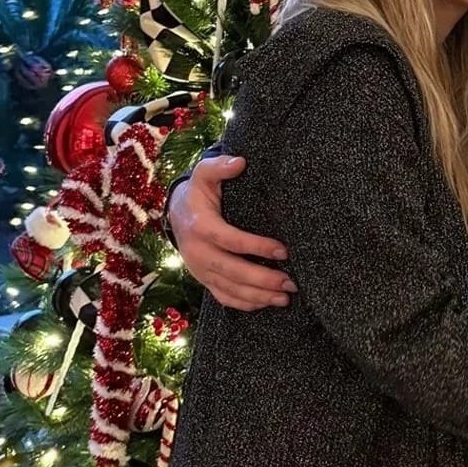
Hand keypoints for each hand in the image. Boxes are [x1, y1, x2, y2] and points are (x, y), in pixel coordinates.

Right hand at [170, 155, 296, 311]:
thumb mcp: (205, 174)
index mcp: (200, 227)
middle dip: (262, 280)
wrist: (177, 213)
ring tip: (285, 298)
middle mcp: (197, 252)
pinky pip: (223, 297)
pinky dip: (244, 304)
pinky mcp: (204, 280)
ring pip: (229, 289)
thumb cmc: (198, 192)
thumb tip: (240, 162)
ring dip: (258, 296)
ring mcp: (200, 270)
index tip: (283, 250)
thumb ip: (219, 166)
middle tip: (290, 283)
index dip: (257, 247)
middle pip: (232, 271)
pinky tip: (265, 303)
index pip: (231, 241)